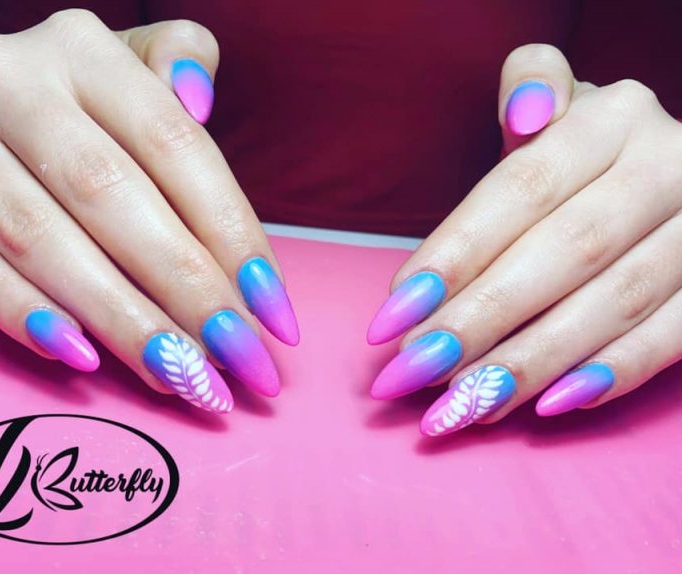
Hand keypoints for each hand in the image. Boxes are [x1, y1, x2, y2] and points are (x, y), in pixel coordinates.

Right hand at [0, 10, 298, 413]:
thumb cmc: (78, 101)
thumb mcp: (131, 64)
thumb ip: (181, 64)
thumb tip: (201, 99)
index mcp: (83, 48)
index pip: (176, 146)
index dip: (232, 234)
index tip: (273, 311)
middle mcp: (8, 81)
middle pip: (112, 199)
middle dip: (186, 292)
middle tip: (238, 361)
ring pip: (41, 241)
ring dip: (120, 319)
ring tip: (181, 376)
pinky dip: (23, 314)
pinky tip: (83, 359)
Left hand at [367, 44, 681, 435]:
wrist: (659, 171)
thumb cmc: (578, 153)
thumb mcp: (554, 108)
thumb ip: (528, 89)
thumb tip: (522, 114)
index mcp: (613, 118)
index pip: (521, 189)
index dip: (455, 254)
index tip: (394, 314)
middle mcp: (668, 164)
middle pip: (565, 251)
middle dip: (483, 318)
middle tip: (416, 370)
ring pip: (616, 302)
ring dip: (533, 360)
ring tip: (464, 403)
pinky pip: (674, 336)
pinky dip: (611, 374)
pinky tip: (548, 404)